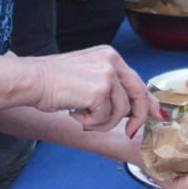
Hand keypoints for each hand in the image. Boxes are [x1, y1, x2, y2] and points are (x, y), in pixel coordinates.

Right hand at [32, 45, 155, 137]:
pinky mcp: (99, 90)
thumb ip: (109, 87)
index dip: (147, 100)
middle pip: (138, 94)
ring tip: (82, 118)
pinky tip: (75, 115)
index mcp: (110, 56)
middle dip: (137, 117)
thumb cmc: (53, 81)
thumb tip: (129, 109)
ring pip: (120, 111)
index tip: (156, 115)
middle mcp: (112, 61)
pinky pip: (105, 118)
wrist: (32, 80)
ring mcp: (107, 75)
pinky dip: (91, 123)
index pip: (136, 80)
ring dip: (102, 122)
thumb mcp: (87, 76)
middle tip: (130, 132)